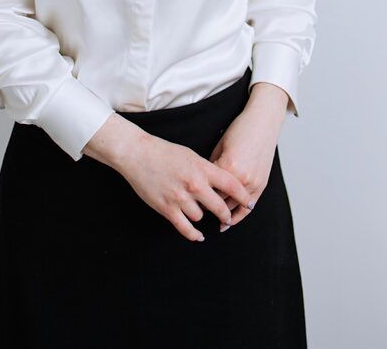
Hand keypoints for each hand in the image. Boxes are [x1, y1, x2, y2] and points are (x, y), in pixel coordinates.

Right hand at [116, 133, 255, 242]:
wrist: (137, 153)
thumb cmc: (164, 151)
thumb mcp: (190, 155)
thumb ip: (206, 170)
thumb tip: (221, 184)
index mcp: (202, 168)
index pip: (231, 185)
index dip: (243, 197)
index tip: (249, 203)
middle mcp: (194, 184)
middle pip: (220, 207)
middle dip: (225, 214)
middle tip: (227, 217)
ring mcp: (180, 198)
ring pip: (201, 217)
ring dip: (201, 216)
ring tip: (198, 211)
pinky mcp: (167, 208)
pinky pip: (185, 228)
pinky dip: (194, 235)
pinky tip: (199, 236)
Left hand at [208, 87, 285, 230]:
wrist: (263, 123)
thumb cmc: (239, 130)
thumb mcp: (220, 146)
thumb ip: (212, 165)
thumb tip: (203, 181)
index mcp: (227, 166)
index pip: (208, 189)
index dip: (197, 196)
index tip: (189, 200)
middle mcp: (241, 177)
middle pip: (220, 200)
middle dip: (208, 207)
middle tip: (196, 212)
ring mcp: (253, 182)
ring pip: (234, 206)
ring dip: (224, 215)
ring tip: (213, 221)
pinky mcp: (262, 184)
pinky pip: (249, 205)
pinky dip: (240, 215)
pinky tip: (230, 222)